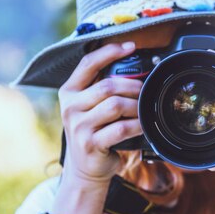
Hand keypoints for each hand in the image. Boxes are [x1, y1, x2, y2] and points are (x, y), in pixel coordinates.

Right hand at [58, 42, 143, 187]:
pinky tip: (142, 125)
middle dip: (133, 86)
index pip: (88, 63)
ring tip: (143, 110)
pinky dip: (137, 125)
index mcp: (69, 91)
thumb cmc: (94, 131)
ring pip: (116, 105)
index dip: (110, 52)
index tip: (131, 46)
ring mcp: (78, 126)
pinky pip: (120, 128)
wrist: (86, 167)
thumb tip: (135, 69)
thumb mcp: (90, 107)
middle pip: (108, 86)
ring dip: (136, 106)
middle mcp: (70, 107)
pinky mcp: (90, 144)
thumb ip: (102, 88)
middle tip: (145, 91)